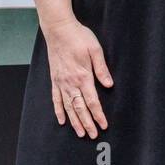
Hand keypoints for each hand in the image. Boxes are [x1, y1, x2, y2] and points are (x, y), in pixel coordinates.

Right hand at [41, 17, 112, 137]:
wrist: (59, 29)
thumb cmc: (79, 37)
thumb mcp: (95, 50)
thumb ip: (102, 69)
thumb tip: (109, 85)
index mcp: (83, 76)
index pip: (92, 101)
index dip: (98, 115)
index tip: (103, 125)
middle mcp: (70, 82)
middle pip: (80, 108)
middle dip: (87, 123)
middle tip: (93, 135)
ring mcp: (61, 82)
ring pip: (68, 107)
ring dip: (74, 121)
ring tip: (80, 133)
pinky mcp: (54, 79)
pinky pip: (56, 99)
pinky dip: (59, 111)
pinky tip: (62, 120)